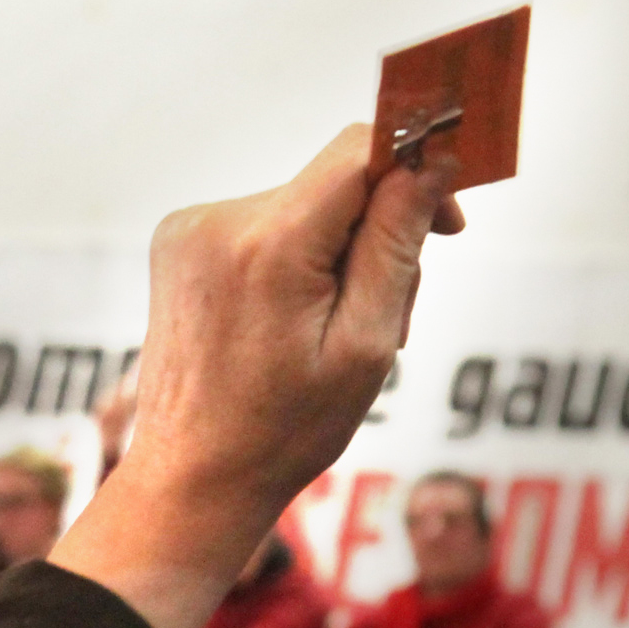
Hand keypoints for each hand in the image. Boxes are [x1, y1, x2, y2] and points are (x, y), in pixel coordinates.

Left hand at [52, 127, 460, 627]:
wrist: (193, 476)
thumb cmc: (283, 428)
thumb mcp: (365, 343)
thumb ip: (397, 242)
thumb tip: (430, 158)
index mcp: (266, 245)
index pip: (357, 151)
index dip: (415, 168)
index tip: (450, 219)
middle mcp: (216, 221)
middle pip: (334, 186)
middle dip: (376, 237)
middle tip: (385, 317)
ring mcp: (188, 229)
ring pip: (303, 208)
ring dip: (335, 256)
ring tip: (328, 334)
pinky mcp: (178, 242)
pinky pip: (264, 227)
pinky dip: (294, 261)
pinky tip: (289, 325)